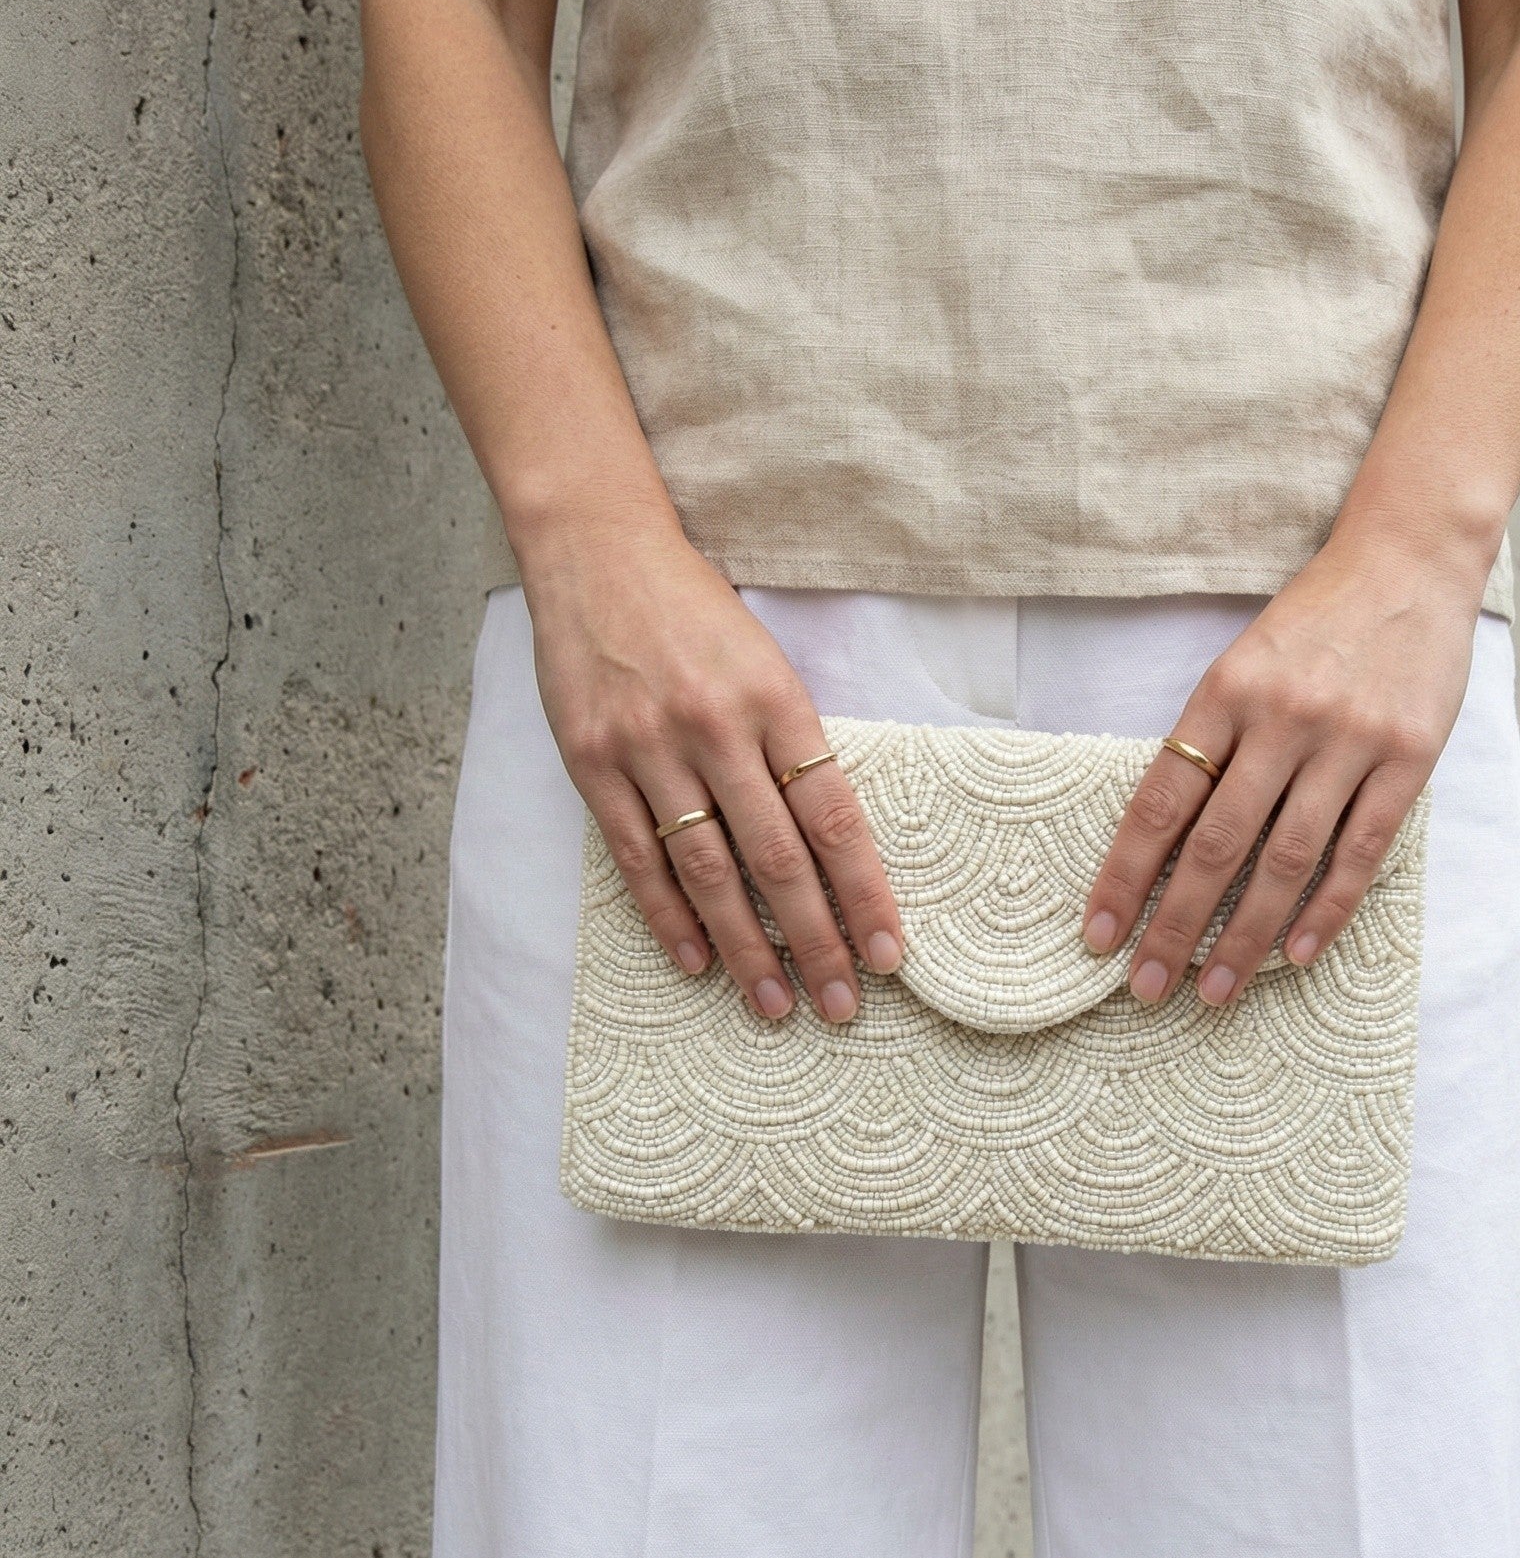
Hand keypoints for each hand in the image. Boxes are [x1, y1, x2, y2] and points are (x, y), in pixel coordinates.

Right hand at [522, 507, 904, 1022]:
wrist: (597, 552)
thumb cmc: (696, 612)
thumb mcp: (767, 663)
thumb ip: (795, 745)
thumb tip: (833, 847)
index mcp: (777, 701)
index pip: (834, 818)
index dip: (865, 893)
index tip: (889, 953)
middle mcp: (716, 728)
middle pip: (778, 859)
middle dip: (815, 941)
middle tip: (842, 1005)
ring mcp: (649, 748)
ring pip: (710, 872)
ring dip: (746, 947)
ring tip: (775, 1004)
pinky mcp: (592, 763)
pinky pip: (638, 858)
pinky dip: (669, 917)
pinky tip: (698, 962)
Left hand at [1081, 536, 1483, 1005]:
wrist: (1409, 559)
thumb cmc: (1313, 621)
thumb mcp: (1244, 662)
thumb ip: (1212, 738)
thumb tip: (1165, 838)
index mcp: (1225, 692)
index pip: (1160, 801)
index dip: (1124, 875)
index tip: (1098, 934)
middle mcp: (1283, 718)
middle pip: (1216, 844)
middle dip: (1175, 925)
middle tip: (1146, 988)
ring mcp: (1349, 739)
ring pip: (1285, 859)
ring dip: (1245, 935)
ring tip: (1214, 990)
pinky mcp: (1408, 756)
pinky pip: (1360, 850)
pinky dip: (1326, 909)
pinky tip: (1294, 955)